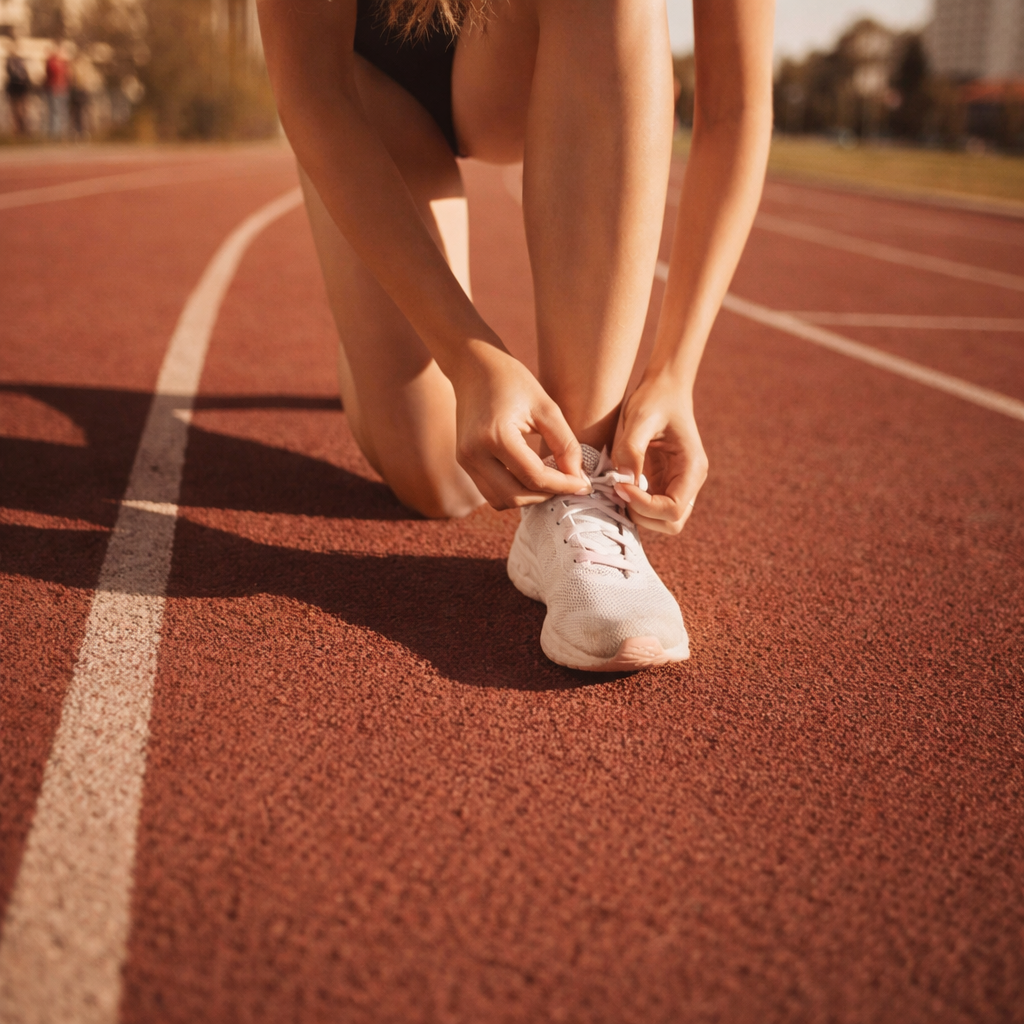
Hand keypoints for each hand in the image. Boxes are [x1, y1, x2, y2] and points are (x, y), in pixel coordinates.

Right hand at [451, 340, 587, 509]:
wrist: (474, 367)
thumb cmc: (513, 381)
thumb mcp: (547, 407)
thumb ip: (565, 444)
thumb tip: (578, 479)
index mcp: (495, 436)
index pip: (534, 477)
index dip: (563, 485)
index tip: (584, 484)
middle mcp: (474, 453)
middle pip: (515, 496)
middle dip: (546, 496)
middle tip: (569, 485)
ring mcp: (466, 460)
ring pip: (501, 501)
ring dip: (528, 498)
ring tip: (551, 482)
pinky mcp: (465, 462)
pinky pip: (491, 492)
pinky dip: (514, 491)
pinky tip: (532, 477)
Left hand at [610, 374, 708, 534]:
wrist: (663, 387)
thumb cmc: (655, 399)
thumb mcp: (640, 418)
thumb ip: (632, 449)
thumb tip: (623, 481)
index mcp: (692, 468)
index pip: (673, 510)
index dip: (644, 506)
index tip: (620, 486)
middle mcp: (689, 481)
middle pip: (671, 523)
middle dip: (642, 514)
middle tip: (618, 491)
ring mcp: (677, 484)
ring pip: (661, 521)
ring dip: (637, 512)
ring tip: (617, 487)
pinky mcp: (663, 483)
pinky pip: (650, 507)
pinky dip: (633, 504)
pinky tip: (619, 485)